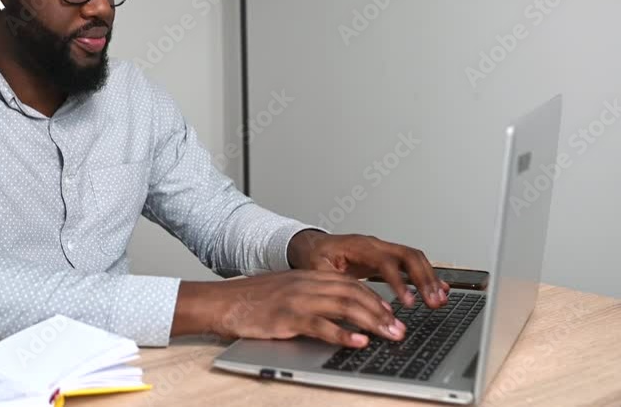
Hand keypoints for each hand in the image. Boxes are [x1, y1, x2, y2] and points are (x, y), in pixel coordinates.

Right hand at [172, 270, 405, 347]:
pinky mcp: (287, 318)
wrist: (220, 302)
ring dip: (372, 322)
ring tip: (390, 336)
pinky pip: (321, 326)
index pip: (350, 283)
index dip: (375, 298)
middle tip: (400, 329)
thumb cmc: (250, 301)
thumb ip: (310, 297)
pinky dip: (343, 334)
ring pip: (344, 307)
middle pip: (354, 294)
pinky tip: (358, 342)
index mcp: (307, 277)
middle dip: (382, 312)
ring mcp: (297, 300)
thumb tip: (335, 313)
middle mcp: (306, 284)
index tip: (391, 313)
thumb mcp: (285, 292)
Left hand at [288, 230, 449, 308]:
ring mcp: (382, 249)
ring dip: (429, 278)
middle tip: (433, 301)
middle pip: (408, 256)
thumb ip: (334, 282)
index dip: (399, 282)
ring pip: (414, 258)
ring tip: (439, 299)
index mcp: (358, 246)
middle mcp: (374, 244)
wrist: (312, 245)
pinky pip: (412, 263)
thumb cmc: (314, 256)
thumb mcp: (317, 269)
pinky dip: (427, 275)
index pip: (385, 262)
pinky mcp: (387, 257)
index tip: (408, 302)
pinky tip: (438, 289)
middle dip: (424, 279)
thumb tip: (352, 299)